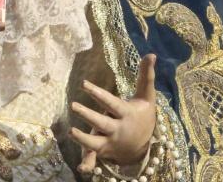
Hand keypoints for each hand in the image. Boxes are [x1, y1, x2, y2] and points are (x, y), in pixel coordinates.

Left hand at [70, 54, 157, 172]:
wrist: (146, 145)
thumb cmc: (143, 114)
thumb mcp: (147, 96)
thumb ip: (146, 76)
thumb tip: (151, 54)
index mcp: (126, 114)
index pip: (111, 103)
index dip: (98, 94)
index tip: (85, 84)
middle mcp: (118, 129)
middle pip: (102, 123)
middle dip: (88, 115)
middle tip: (73, 105)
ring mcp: (110, 142)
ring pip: (95, 143)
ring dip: (83, 139)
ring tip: (71, 131)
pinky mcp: (103, 152)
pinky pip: (95, 160)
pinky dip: (88, 165)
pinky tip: (80, 168)